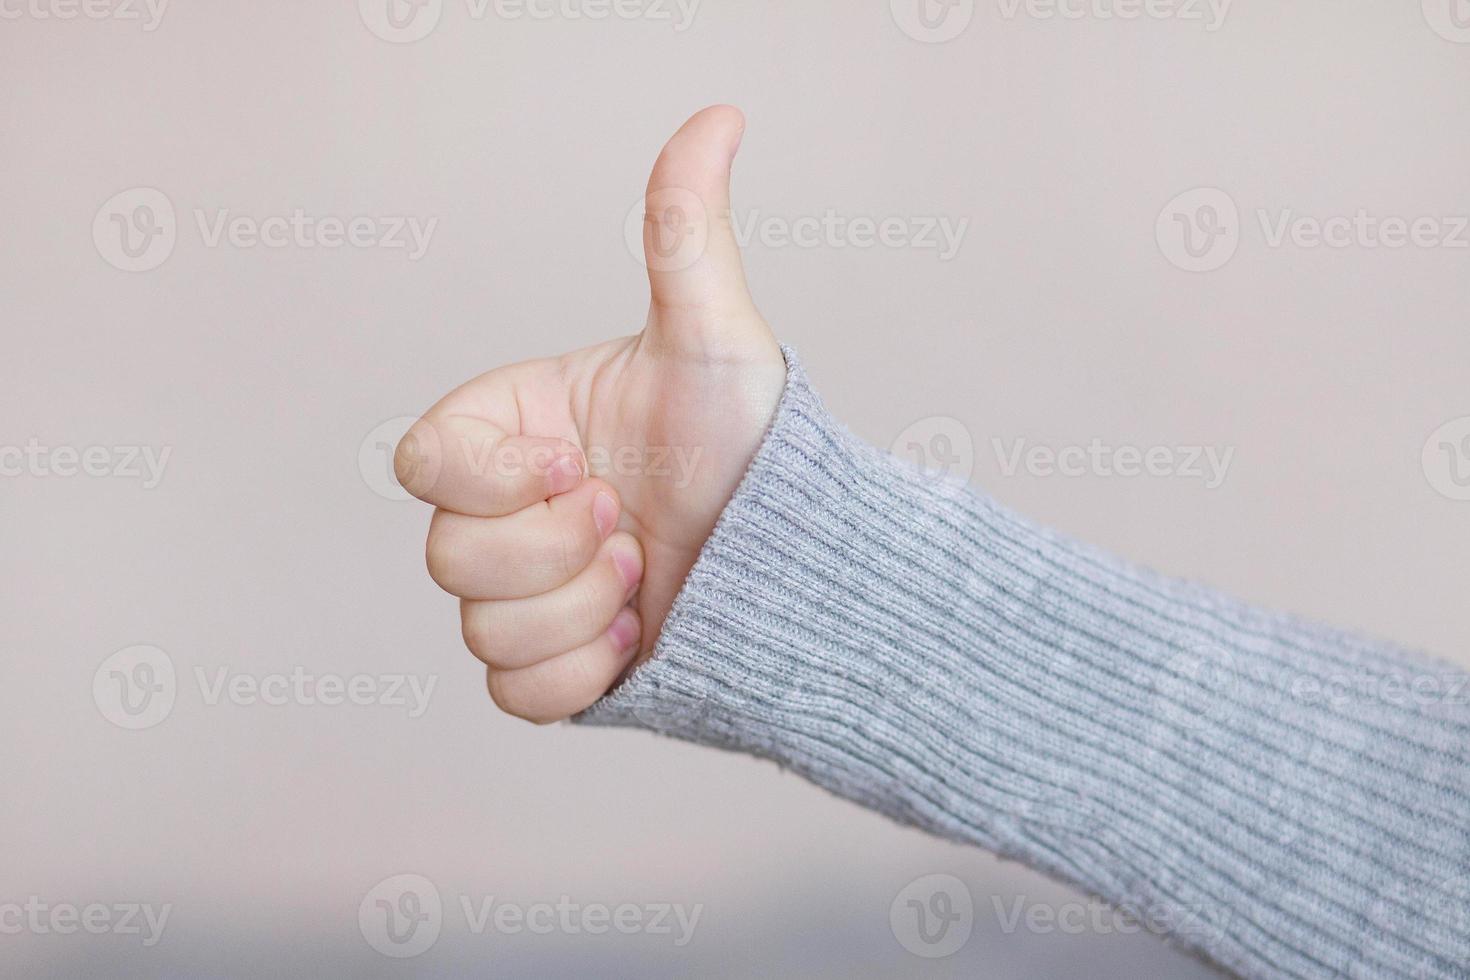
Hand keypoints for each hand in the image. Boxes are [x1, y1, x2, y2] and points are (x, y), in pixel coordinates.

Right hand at [396, 105, 784, 722]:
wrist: (802, 561)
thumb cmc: (755, 445)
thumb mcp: (713, 340)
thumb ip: (684, 234)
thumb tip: (717, 117)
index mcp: (515, 433)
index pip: (425, 464)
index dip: (490, 480)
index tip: (579, 468)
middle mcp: (507, 513)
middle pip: (447, 559)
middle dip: (554, 551)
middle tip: (631, 526)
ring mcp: (527, 594)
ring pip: (481, 631)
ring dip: (581, 612)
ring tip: (652, 577)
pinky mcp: (554, 668)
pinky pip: (515, 696)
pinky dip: (582, 673)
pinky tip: (644, 634)